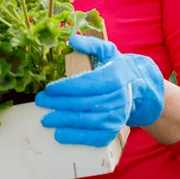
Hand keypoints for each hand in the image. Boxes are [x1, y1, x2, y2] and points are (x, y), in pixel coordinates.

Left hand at [35, 35, 163, 146]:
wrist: (138, 88)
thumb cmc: (117, 68)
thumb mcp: (107, 51)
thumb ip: (90, 44)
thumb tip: (72, 40)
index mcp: (115, 78)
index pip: (87, 84)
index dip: (66, 88)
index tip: (49, 89)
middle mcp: (118, 98)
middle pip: (85, 103)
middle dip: (60, 104)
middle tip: (40, 102)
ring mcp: (117, 116)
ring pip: (89, 121)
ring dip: (65, 122)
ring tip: (46, 120)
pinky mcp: (114, 129)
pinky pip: (96, 137)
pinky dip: (78, 138)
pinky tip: (60, 135)